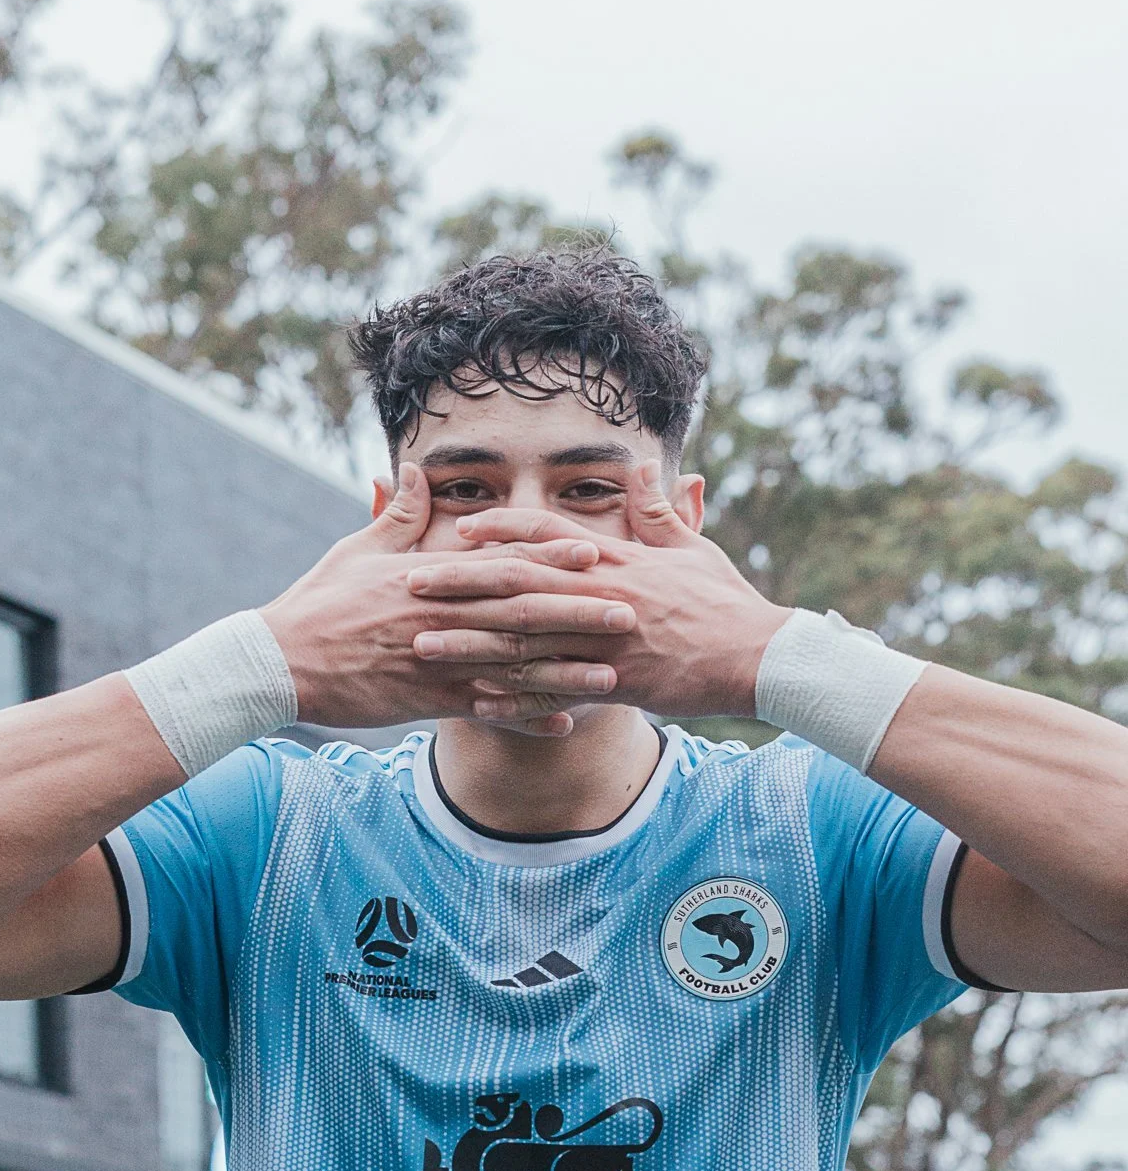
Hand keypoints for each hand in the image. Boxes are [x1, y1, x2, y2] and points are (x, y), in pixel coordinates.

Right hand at [258, 463, 637, 736]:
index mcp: (430, 576)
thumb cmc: (319, 603)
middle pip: (522, 613)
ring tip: (613, 674)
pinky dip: (526, 720)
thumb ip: (396, 516)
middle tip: (630, 610)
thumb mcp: (358, 551)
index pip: (500, 561)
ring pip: (513, 665)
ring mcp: (437, 659)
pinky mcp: (426, 699)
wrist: (282, 661)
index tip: (594, 549)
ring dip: (566, 670)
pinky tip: (565, 726)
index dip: (550, 555)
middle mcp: (442, 616)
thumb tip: (412, 473)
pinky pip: (486, 711)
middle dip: (578, 611)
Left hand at [405, 463, 790, 723]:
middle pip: (518, 584)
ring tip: (422, 644)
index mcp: (618, 560)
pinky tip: (475, 702)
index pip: (548, 536)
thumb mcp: (693, 548)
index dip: (500, 530)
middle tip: (411, 583)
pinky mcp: (616, 683)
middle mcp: (603, 596)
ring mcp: (606, 641)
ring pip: (524, 640)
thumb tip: (642, 467)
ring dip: (469, 643)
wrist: (759, 656)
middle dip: (461, 583)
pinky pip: (555, 692)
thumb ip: (658, 511)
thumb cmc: (726, 602)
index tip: (458, 528)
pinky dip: (514, 698)